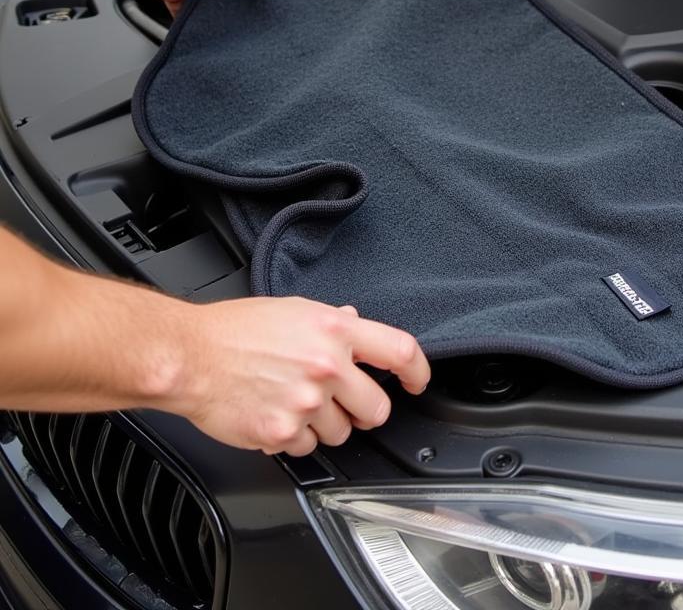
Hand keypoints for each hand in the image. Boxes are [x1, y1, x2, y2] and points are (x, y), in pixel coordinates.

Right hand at [167, 299, 429, 455]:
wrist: (189, 358)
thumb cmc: (234, 330)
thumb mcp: (293, 310)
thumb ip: (331, 322)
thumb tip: (354, 323)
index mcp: (334, 331)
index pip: (400, 352)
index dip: (417, 372)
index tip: (416, 382)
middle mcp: (327, 367)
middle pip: (377, 408)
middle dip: (363, 409)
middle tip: (343, 402)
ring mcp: (306, 403)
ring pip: (342, 433)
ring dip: (326, 426)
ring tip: (296, 404)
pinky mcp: (282, 433)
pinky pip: (307, 448)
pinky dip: (295, 439)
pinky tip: (276, 415)